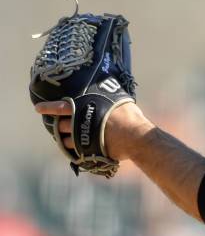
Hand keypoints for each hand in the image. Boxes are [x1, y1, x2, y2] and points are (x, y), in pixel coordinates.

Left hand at [35, 100, 152, 161]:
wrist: (134, 136)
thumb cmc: (129, 116)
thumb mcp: (118, 99)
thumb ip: (108, 95)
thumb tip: (110, 84)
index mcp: (84, 108)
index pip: (60, 107)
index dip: (48, 108)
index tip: (38, 109)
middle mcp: (79, 123)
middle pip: (61, 125)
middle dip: (59, 126)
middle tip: (59, 126)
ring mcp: (81, 138)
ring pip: (66, 140)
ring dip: (65, 139)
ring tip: (68, 139)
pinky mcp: (87, 151)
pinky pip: (75, 152)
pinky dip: (74, 150)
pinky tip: (77, 149)